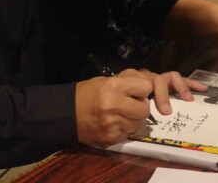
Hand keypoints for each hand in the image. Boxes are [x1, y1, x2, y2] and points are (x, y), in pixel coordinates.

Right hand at [75, 69, 206, 145]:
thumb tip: (150, 86)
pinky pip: (129, 133)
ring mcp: (113, 123)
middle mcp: (114, 105)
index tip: (136, 91)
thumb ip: (128, 82)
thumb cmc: (88, 93)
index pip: (146, 87)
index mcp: (114, 86)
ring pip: (139, 123)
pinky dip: (125, 129)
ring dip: (134, 119)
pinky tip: (114, 123)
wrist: (67, 114)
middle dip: (141, 106)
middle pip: (145, 109)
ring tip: (121, 114)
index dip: (142, 89)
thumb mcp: (107, 80)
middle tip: (130, 104)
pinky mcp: (111, 138)